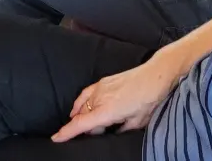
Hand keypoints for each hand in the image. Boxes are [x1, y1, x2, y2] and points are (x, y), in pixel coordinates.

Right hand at [52, 55, 181, 142]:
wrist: (156, 75)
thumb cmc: (149, 99)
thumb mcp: (137, 122)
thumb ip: (122, 129)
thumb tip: (114, 132)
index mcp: (107, 111)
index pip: (81, 124)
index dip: (66, 132)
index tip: (55, 138)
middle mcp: (100, 98)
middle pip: (81, 116)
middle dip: (84, 127)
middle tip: (97, 133)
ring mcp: (100, 87)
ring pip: (82, 105)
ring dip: (82, 115)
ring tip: (89, 123)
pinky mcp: (103, 81)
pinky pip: (85, 94)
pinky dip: (80, 102)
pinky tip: (80, 107)